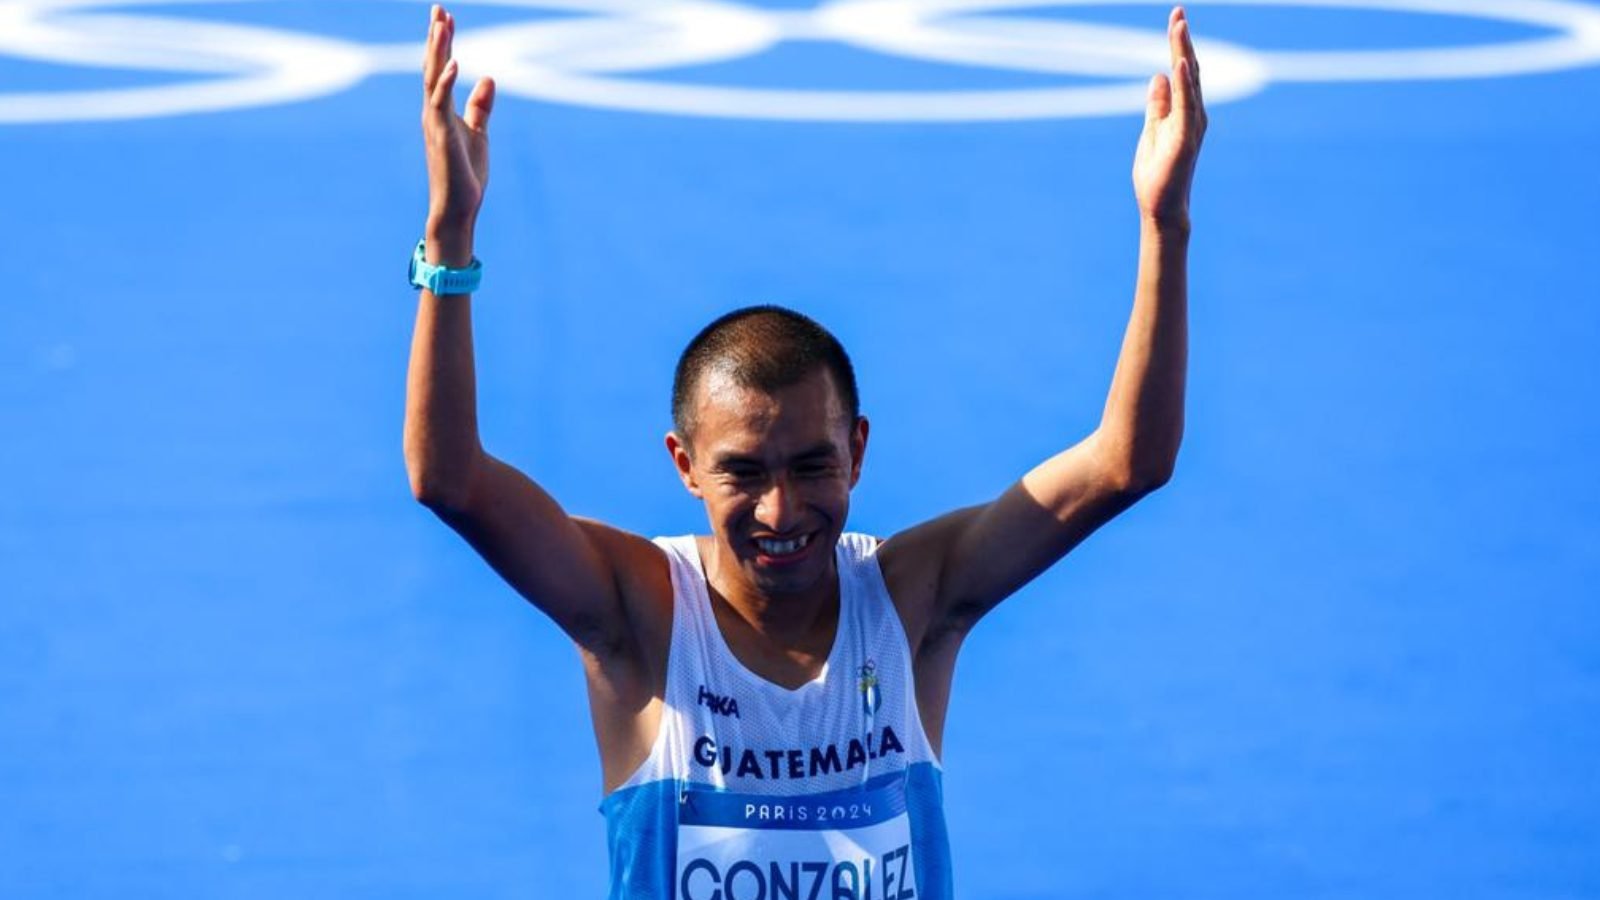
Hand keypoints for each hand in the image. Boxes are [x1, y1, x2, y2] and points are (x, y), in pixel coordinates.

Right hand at [422, 4, 494, 262]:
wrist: (459, 207)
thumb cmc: (466, 174)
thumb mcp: (479, 133)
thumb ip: (481, 106)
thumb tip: (489, 78)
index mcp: (440, 110)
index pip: (439, 67)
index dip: (442, 42)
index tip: (445, 16)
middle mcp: (432, 111)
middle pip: (432, 65)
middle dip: (436, 37)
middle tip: (439, 9)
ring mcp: (434, 122)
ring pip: (433, 77)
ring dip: (438, 50)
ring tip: (442, 24)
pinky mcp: (441, 135)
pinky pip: (440, 103)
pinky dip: (446, 81)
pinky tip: (453, 62)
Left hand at [1133, 7, 1206, 229]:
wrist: (1161, 208)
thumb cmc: (1157, 175)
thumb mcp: (1151, 132)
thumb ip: (1157, 106)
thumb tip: (1158, 76)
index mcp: (1184, 112)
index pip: (1182, 71)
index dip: (1178, 44)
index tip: (1176, 17)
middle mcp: (1193, 114)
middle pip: (1190, 70)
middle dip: (1182, 40)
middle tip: (1177, 11)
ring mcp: (1192, 126)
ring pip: (1191, 82)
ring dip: (1184, 53)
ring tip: (1179, 26)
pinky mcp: (1185, 139)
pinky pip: (1185, 106)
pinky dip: (1184, 84)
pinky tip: (1179, 63)